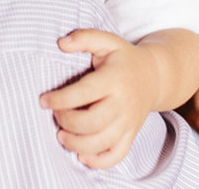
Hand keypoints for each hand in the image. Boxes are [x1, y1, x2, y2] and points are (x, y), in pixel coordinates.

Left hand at [38, 28, 156, 168]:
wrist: (155, 75)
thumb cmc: (123, 58)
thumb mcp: (107, 40)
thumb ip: (84, 37)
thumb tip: (61, 43)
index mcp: (114, 79)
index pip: (83, 93)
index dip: (60, 99)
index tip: (43, 100)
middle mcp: (123, 103)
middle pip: (91, 122)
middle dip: (66, 122)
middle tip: (56, 115)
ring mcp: (128, 122)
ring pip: (101, 143)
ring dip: (76, 144)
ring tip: (61, 135)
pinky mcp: (131, 135)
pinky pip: (116, 156)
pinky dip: (98, 161)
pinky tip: (81, 154)